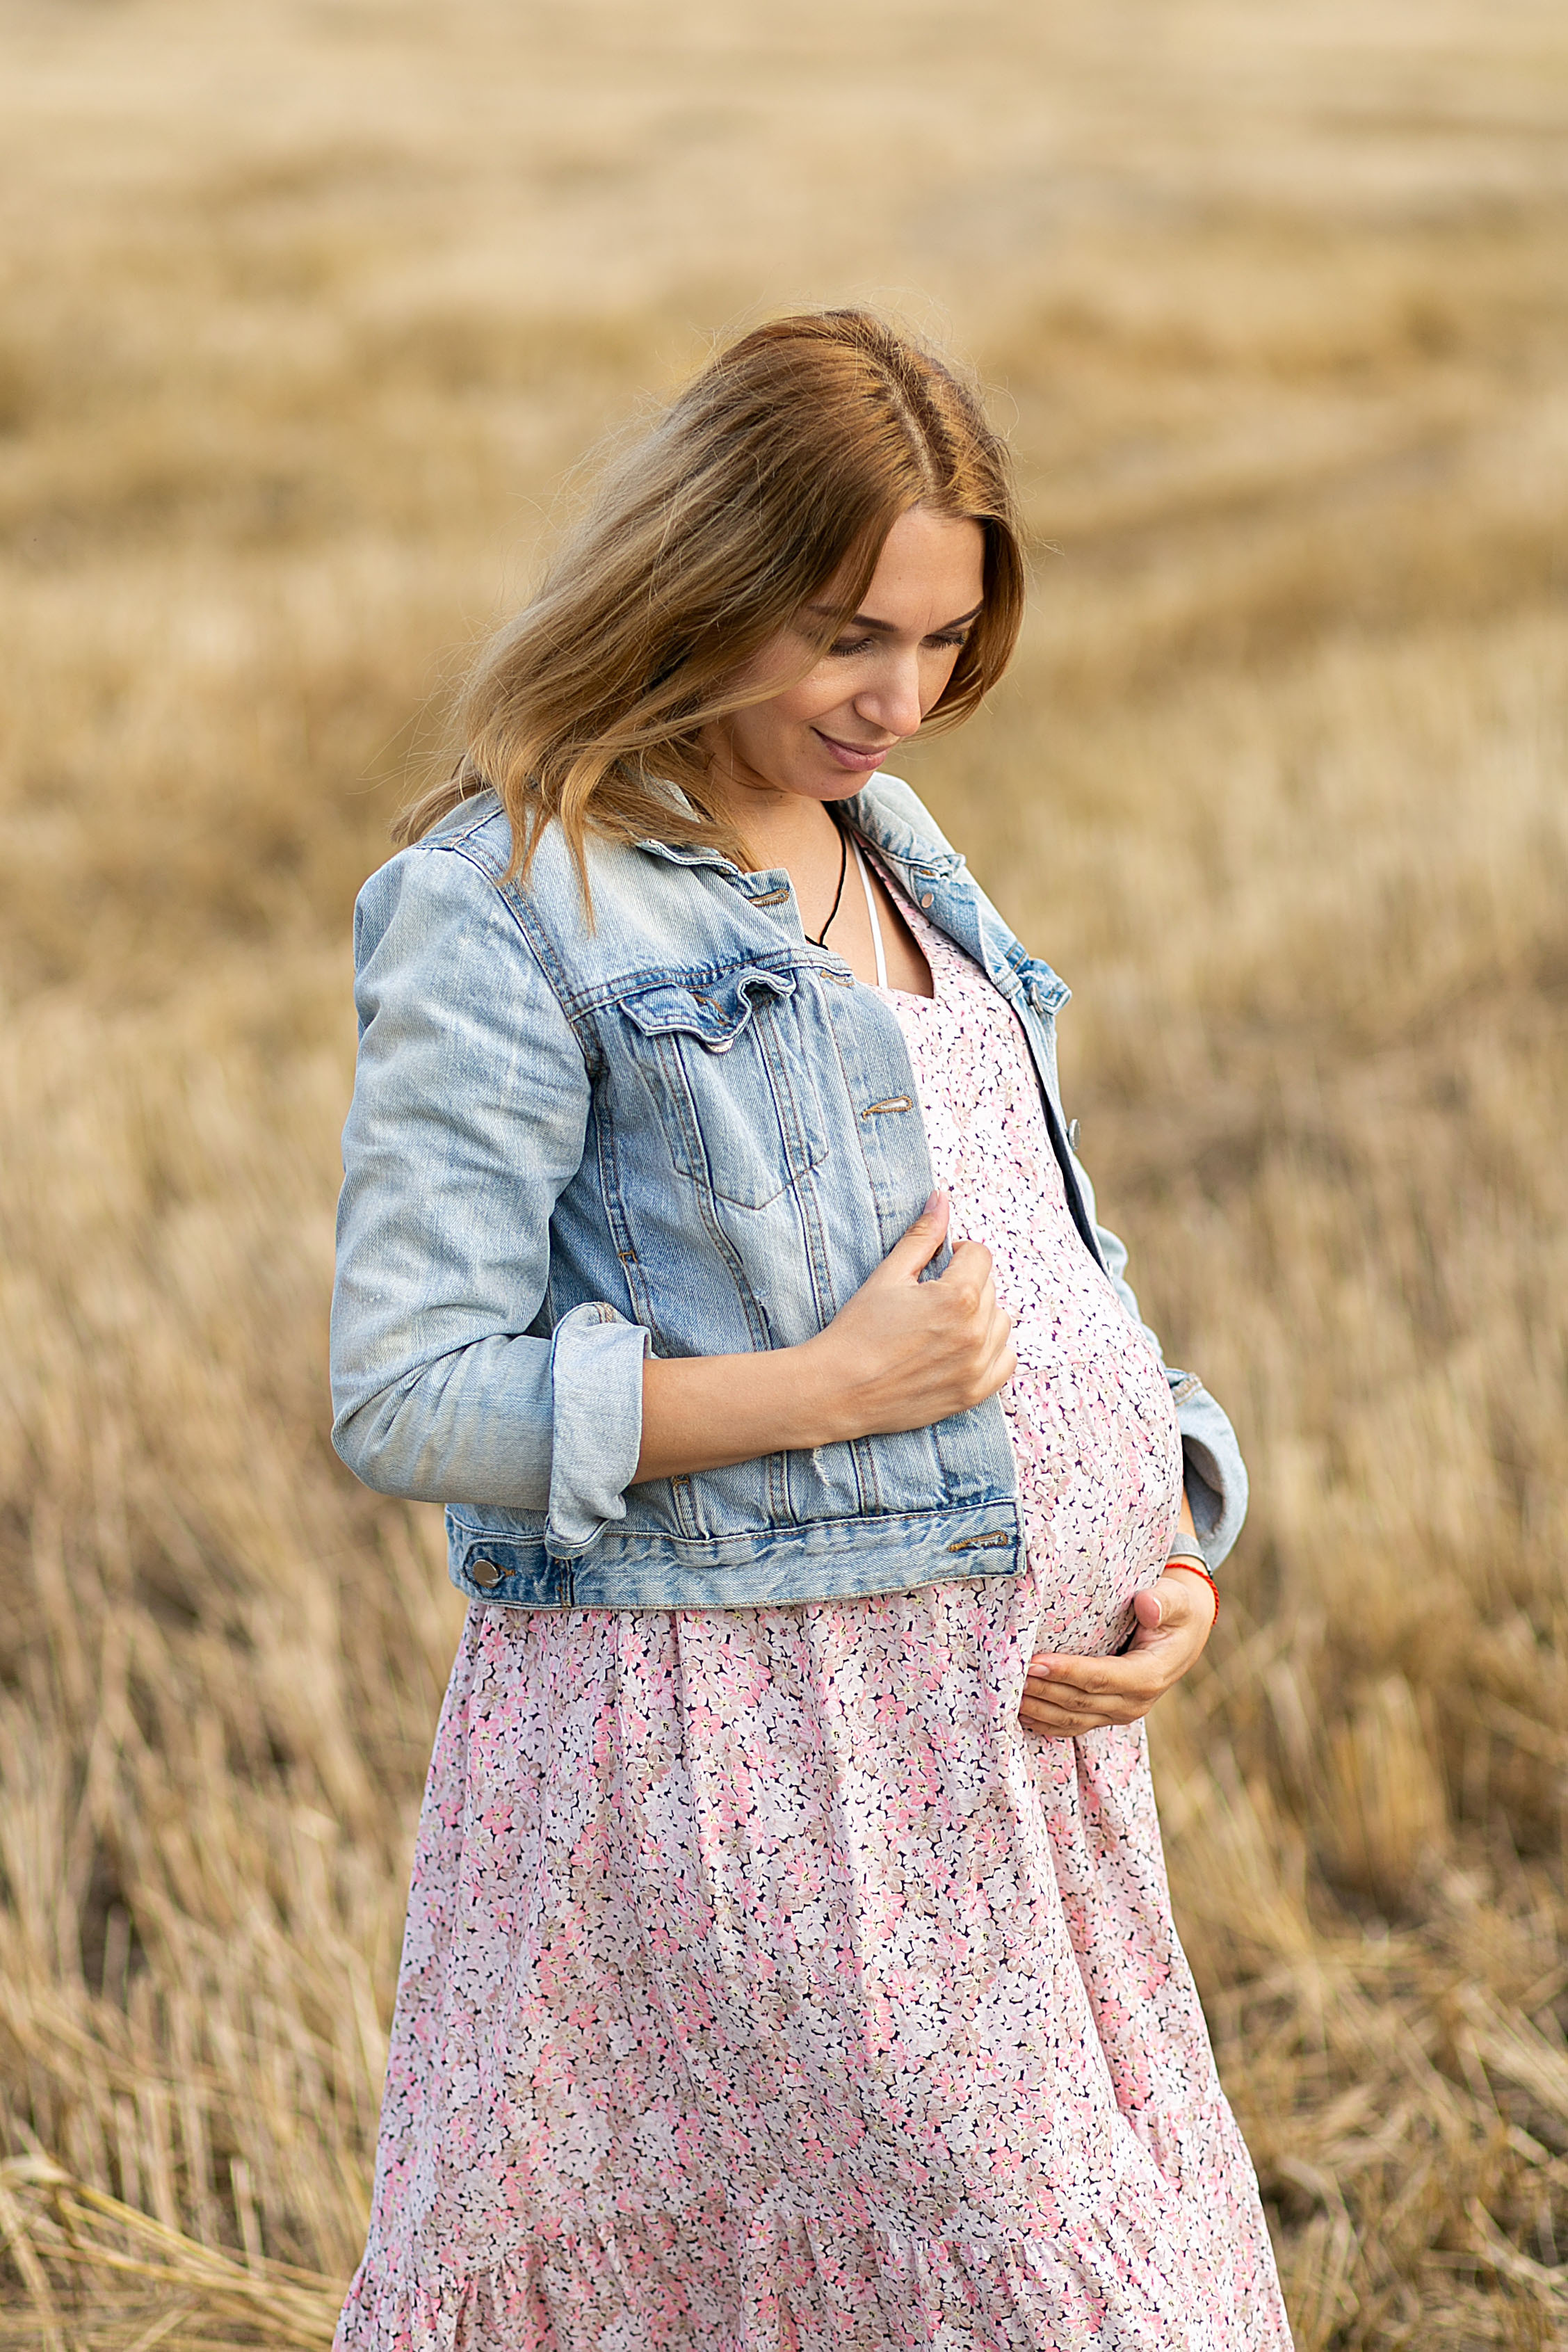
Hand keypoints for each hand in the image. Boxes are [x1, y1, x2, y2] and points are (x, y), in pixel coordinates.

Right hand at [635, 1193, 1013, 1481]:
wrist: (838, 1389)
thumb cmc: (858, 1330)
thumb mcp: (888, 1276)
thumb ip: (922, 1237)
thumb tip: (941, 1200)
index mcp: (958, 1296)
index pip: (980, 1256)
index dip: (957, 1254)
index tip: (938, 1266)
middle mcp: (976, 1332)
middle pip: (990, 1288)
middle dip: (966, 1283)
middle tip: (931, 1296)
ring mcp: (977, 1366)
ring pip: (1001, 1322)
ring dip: (982, 1315)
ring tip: (945, 1322)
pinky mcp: (973, 1393)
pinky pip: (1005, 1361)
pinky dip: (992, 1350)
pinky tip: (964, 1347)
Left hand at [1018, 1569, 1214, 1737]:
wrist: (1185, 1633)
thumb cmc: (1175, 1610)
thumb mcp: (1176, 1600)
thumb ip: (1163, 1602)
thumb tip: (1147, 1605)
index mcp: (1149, 1675)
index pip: (1100, 1677)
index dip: (1067, 1672)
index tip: (1035, 1662)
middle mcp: (1135, 1702)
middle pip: (1080, 1701)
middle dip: (1042, 1689)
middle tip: (1009, 1675)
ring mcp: (1121, 1712)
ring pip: (1073, 1718)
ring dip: (1039, 1708)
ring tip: (1007, 1694)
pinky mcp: (1109, 1714)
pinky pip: (1074, 1725)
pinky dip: (1046, 1722)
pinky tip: (1021, 1714)